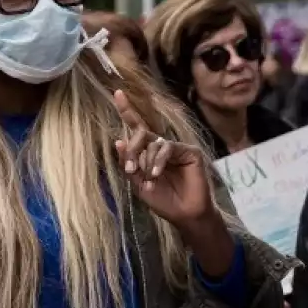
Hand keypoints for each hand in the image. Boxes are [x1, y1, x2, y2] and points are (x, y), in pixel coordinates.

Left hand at [114, 89, 215, 228]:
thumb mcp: (139, 184)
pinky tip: (157, 173)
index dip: (127, 110)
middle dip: (132, 149)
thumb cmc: (163, 200)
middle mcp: (161, 146)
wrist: (184, 214)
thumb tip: (118, 141)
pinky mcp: (189, 151)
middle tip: (130, 169)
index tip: (117, 93)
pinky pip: (167, 148)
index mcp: (148, 152)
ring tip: (150, 178)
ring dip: (146, 161)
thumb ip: (128, 164)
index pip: (136, 128)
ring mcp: (176, 148)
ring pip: (153, 142)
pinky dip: (159, 160)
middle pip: (141, 133)